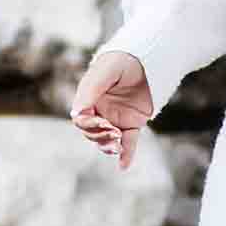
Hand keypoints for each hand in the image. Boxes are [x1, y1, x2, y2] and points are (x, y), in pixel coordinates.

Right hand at [69, 50, 153, 169]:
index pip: (81, 118)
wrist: (149, 58)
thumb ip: (91, 89)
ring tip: (118, 145)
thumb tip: (76, 114)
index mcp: (89, 98)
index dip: (89, 123)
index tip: (102, 122)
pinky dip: (126, 155)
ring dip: (110, 145)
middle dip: (100, 135)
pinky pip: (128, 142)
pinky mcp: (132, 124)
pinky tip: (123, 166)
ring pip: (107, 140)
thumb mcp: (106, 71)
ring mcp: (115, 118)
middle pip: (92, 132)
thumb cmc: (122, 61)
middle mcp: (99, 110)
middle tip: (113, 131)